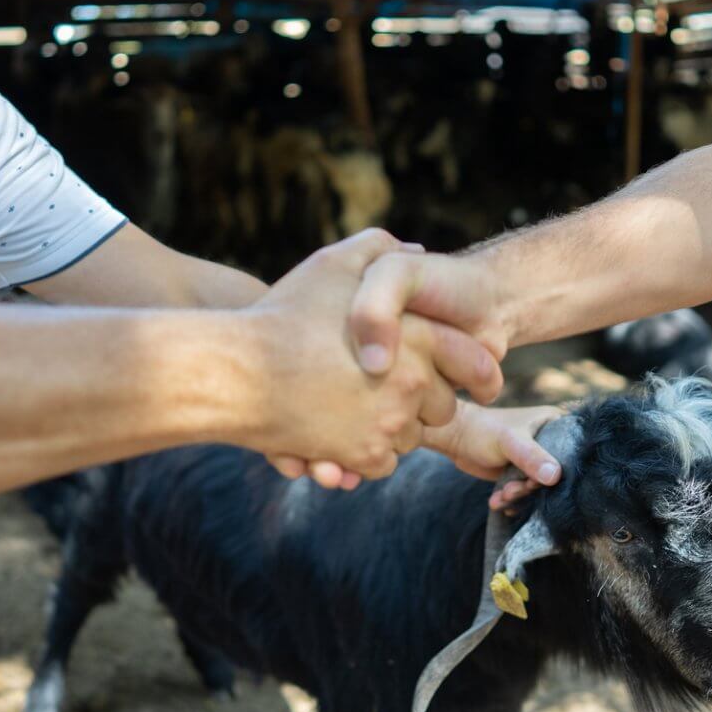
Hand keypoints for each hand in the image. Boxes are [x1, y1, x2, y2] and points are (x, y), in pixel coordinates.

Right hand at [245, 230, 502, 481]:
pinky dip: (368, 454)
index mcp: (418, 337)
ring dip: (394, 429)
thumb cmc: (283, 314)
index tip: (467, 378)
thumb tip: (414, 248)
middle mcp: (412, 383)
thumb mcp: (332, 263)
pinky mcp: (363, 456)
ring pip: (412, 438)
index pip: (473, 362)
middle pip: (444, 407)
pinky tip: (343, 432)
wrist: (238, 371)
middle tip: (391, 391)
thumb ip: (379, 248)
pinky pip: (383, 464)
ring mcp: (389, 424)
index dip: (472, 370)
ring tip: (360, 408)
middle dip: (424, 402)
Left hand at [422, 403, 564, 509]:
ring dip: (518, 495)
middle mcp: (548, 440)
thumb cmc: (482, 430)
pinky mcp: (521, 471)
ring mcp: (534, 457)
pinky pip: (524, 490)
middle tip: (511, 490)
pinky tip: (497, 501)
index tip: (538, 481)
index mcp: (554, 423)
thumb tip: (555, 477)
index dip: (560, 470)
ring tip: (501, 495)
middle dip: (531, 486)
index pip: (571, 451)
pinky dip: (511, 499)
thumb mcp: (509, 442)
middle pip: (554, 472)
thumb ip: (532, 458)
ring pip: (537, 485)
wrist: (454, 437)